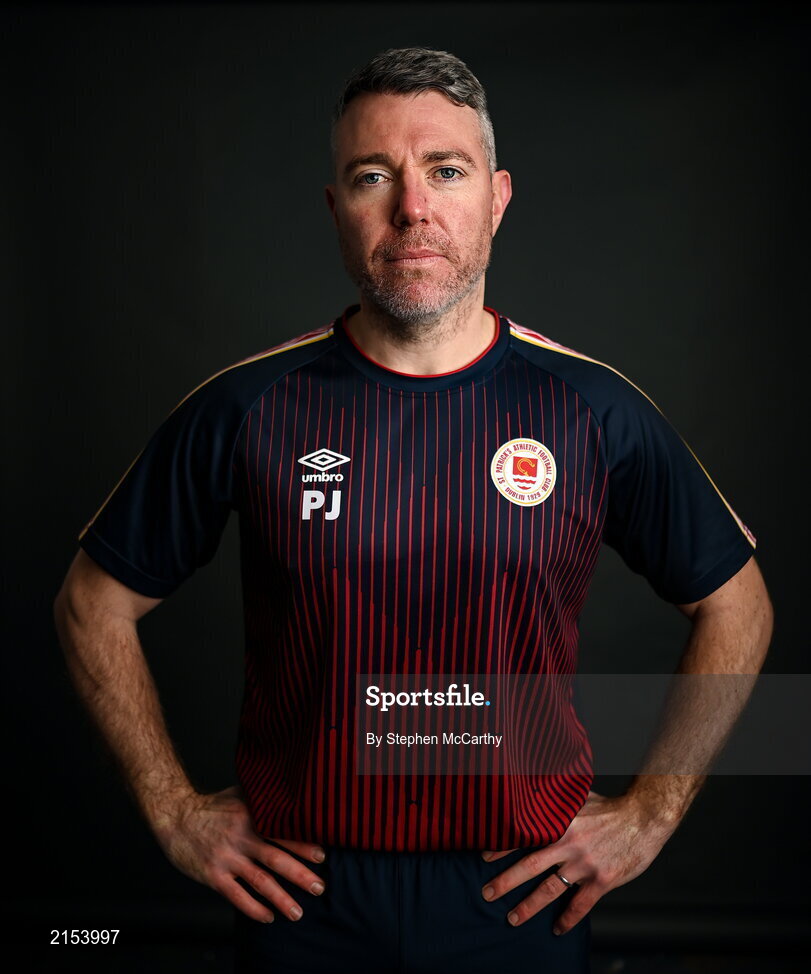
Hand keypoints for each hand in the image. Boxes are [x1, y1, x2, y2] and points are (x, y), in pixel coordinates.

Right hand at [152, 785, 326, 922]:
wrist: (175, 816)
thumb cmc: (212, 805)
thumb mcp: (239, 793)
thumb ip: (264, 796)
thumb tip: (294, 790)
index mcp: (251, 815)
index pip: (282, 832)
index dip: (303, 844)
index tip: (322, 856)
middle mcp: (241, 836)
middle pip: (276, 858)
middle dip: (300, 875)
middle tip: (319, 887)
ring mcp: (227, 857)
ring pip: (259, 881)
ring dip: (281, 898)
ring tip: (298, 912)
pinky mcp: (213, 875)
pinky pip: (236, 896)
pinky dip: (253, 909)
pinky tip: (268, 917)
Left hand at [480, 790, 674, 933]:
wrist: (644, 818)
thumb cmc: (609, 806)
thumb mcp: (578, 796)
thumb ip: (555, 799)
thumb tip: (531, 788)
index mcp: (559, 821)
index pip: (523, 836)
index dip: (501, 848)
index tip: (482, 858)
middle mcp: (569, 843)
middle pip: (530, 866)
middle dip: (505, 882)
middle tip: (486, 893)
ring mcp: (585, 863)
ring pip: (550, 890)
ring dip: (528, 906)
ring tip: (512, 918)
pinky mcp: (603, 880)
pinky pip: (580, 905)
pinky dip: (568, 920)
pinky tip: (557, 929)